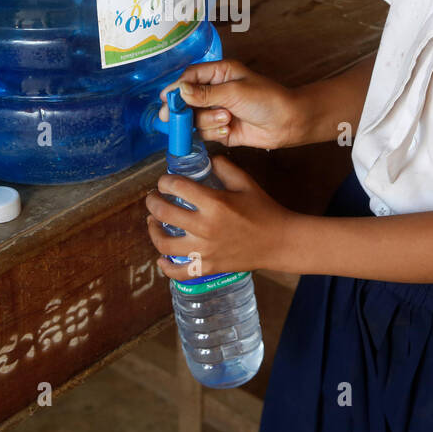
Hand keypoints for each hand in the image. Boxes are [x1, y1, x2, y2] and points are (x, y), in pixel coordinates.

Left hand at [145, 154, 294, 277]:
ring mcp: (205, 250)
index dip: (165, 181)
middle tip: (153, 197)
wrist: (280, 242)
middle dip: (153, 201)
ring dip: (153, 231)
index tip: (165, 181)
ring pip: (165, 244)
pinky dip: (166, 267)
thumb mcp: (245, 182)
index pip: (177, 187)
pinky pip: (179, 272)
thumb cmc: (263, 210)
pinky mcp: (208, 267)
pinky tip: (161, 258)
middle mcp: (206, 227)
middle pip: (164, 212)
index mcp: (215, 203)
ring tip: (153, 222)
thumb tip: (207, 159)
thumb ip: (224, 167)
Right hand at [157, 58, 303, 150]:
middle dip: (183, 109)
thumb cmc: (267, 99)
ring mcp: (218, 111)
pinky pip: (206, 132)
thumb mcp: (234, 92)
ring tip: (227, 120)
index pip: (190, 77)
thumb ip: (205, 93)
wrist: (289, 122)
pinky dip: (214, 132)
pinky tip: (229, 129)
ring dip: (207, 121)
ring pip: (196, 118)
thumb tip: (180, 91)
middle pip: (187, 99)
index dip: (176, 87)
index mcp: (220, 73)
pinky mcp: (222, 129)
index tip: (165, 98)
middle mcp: (216, 91)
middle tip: (172, 118)